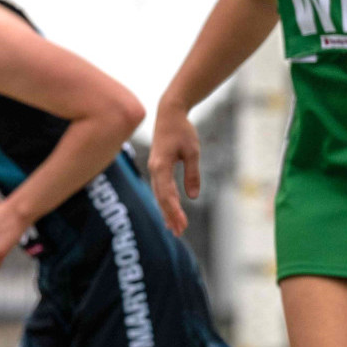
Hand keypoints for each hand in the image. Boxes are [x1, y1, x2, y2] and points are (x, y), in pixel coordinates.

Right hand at [149, 100, 199, 235]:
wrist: (169, 114)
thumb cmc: (181, 130)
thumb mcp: (192, 152)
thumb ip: (192, 174)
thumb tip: (193, 197)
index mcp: (161, 166)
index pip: (167, 194)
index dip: (174, 211)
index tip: (183, 224)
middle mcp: (154, 170)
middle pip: (161, 198)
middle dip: (170, 216)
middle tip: (179, 233)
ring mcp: (154, 169)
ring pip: (159, 195)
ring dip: (167, 211)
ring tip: (174, 228)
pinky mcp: (157, 168)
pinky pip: (160, 189)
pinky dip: (166, 201)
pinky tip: (171, 211)